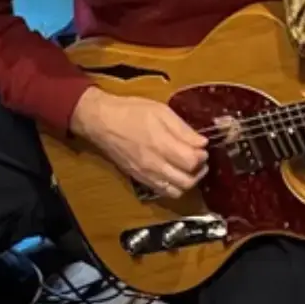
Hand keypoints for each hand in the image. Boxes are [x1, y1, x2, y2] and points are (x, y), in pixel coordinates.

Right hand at [70, 87, 207, 198]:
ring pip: (176, 191)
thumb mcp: (161, 111)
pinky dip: (174, 186)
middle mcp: (155, 165)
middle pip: (188, 181)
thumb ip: (183, 129)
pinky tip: (174, 173)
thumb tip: (202, 143)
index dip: (202, 155)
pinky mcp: (139, 179)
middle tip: (199, 159)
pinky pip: (163, 192)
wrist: (101, 122)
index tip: (201, 146)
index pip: (192, 162)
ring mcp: (146, 174)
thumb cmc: (131, 112)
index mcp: (161, 145)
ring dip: (188, 182)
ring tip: (188, 168)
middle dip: (199, 171)